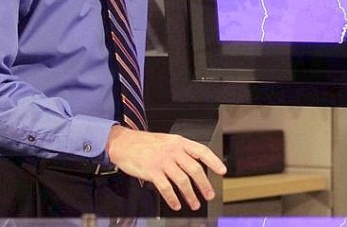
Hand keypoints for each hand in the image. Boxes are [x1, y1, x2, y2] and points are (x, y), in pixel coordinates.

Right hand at [106, 125, 226, 210]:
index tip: (222, 171)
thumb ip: (182, 151)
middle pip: (195, 169)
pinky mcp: (152, 171)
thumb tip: (196, 164)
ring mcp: (163, 161)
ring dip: (190, 195)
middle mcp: (174, 151)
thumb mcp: (168, 141)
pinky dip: (173, 198)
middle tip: (209, 195)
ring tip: (195, 204)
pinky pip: (166, 188)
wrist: (124, 143)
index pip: (202, 151)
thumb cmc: (146, 143)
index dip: (214, 161)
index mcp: (180, 142)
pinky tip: (176, 204)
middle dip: (204, 184)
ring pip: (182, 180)